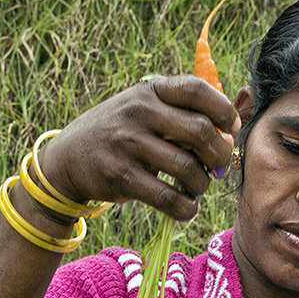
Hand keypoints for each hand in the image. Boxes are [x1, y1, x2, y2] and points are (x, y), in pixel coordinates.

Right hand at [38, 76, 240, 223]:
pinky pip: (166, 196)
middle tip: (220, 167)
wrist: (66, 159)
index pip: (197, 91)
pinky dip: (184, 207)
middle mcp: (139, 112)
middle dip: (220, 154)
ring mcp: (129, 144)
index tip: (231, 129)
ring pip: (187, 167)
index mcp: (150, 91)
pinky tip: (187, 207)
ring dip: (203, 183)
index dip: (223, 110)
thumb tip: (229, 135)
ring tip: (199, 187)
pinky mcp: (121, 177)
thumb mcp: (142, 109)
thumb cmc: (119, 133)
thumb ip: (180, 113)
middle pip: (200, 131)